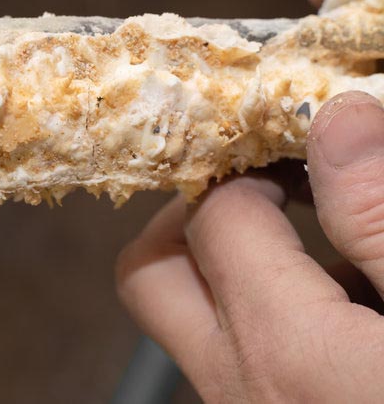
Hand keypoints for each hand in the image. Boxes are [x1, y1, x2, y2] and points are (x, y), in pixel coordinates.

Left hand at [116, 91, 383, 401]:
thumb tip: (337, 124)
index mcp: (289, 352)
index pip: (213, 220)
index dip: (249, 170)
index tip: (296, 157)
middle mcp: (243, 393)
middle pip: (150, 277)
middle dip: (191, 217)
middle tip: (257, 192)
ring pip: (184, 323)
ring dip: (226, 269)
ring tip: (312, 246)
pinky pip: (234, 363)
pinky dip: (264, 321)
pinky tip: (350, 316)